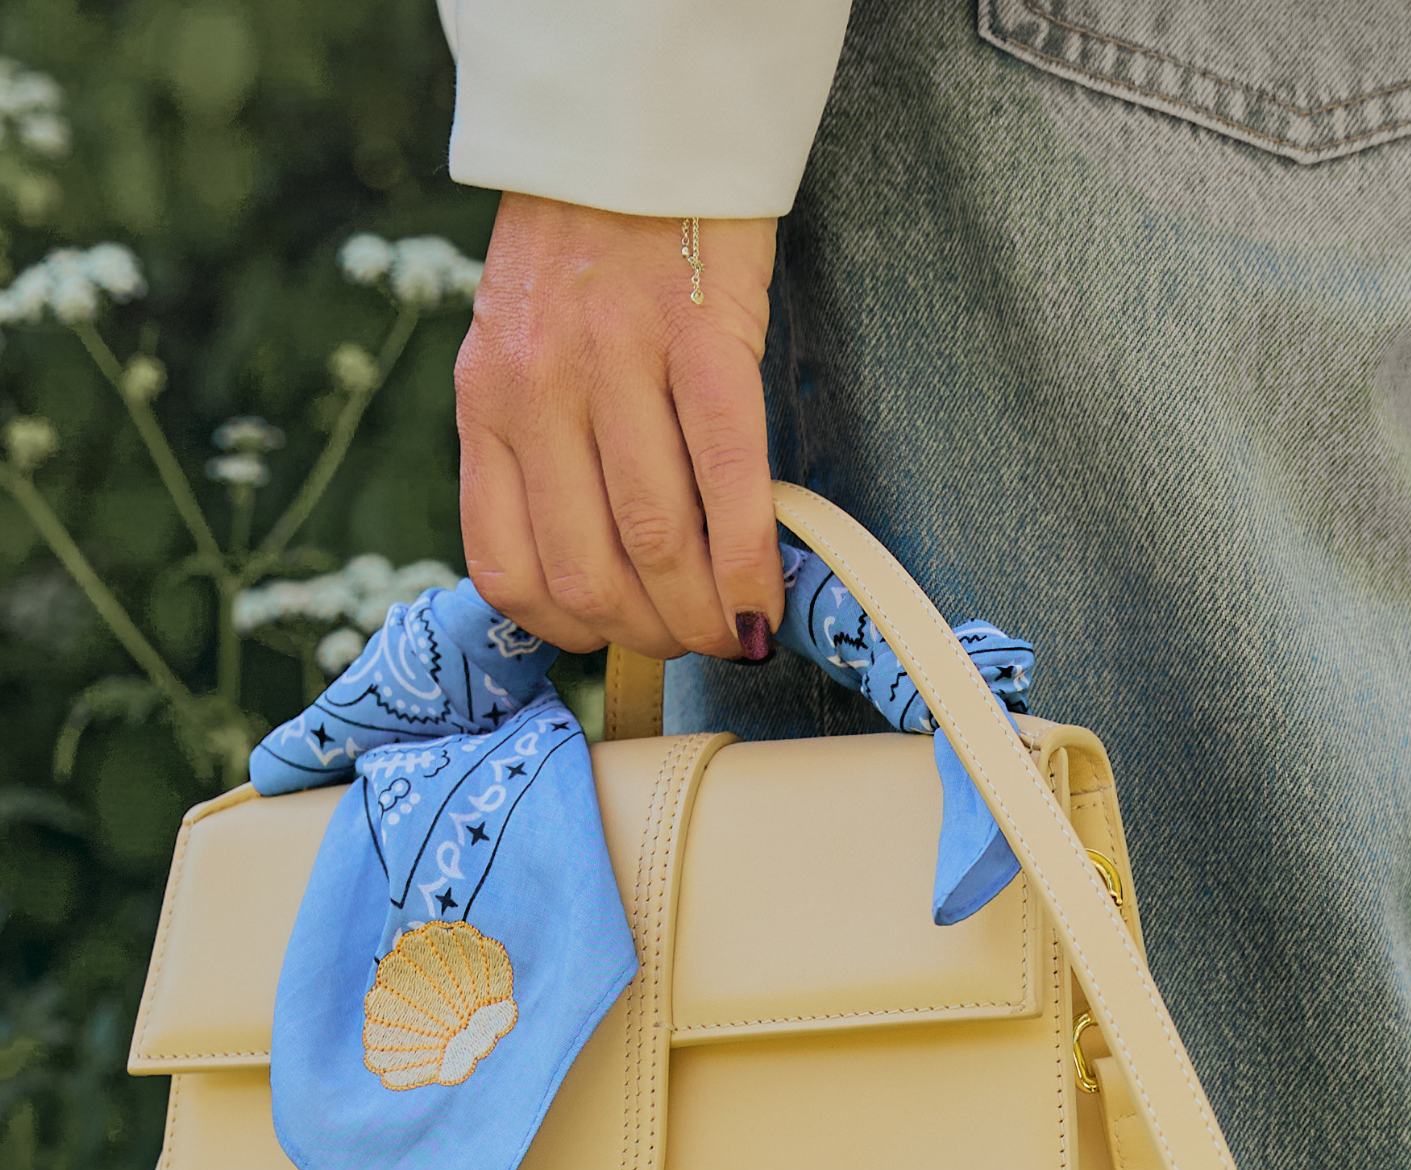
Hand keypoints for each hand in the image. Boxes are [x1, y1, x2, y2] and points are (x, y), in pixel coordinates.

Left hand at [455, 193, 781, 660]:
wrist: (638, 128)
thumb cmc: (588, 256)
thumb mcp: (522, 352)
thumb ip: (540, 452)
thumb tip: (602, 579)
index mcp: (486, 402)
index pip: (509, 567)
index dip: (571, 630)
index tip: (619, 639)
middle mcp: (538, 389)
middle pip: (588, 571)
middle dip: (650, 636)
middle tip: (694, 643)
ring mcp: (618, 363)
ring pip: (656, 542)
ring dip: (703, 614)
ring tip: (733, 628)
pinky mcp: (705, 337)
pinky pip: (731, 482)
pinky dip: (751, 561)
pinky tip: (768, 594)